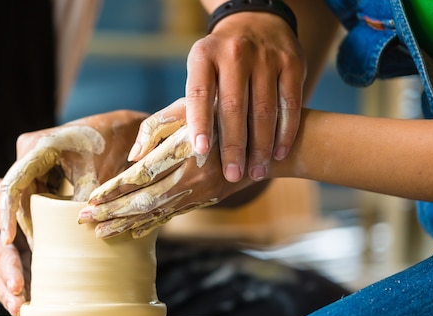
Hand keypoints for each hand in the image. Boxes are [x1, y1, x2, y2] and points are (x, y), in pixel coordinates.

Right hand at [0, 110, 147, 246]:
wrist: (123, 127)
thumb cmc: (111, 145)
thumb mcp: (97, 176)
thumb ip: (81, 204)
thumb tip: (70, 236)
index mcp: (37, 147)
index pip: (12, 185)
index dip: (7, 215)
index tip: (8, 240)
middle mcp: (29, 150)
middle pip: (18, 194)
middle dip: (26, 223)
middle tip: (36, 252)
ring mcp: (34, 158)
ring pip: (28, 196)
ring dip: (36, 219)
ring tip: (43, 248)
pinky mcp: (44, 166)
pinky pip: (39, 193)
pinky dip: (45, 211)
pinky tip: (52, 233)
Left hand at [78, 117, 255, 237]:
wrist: (266, 140)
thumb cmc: (220, 113)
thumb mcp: (188, 107)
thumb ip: (156, 129)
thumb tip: (132, 157)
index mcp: (184, 151)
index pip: (141, 175)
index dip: (115, 189)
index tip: (91, 199)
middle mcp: (193, 177)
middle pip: (144, 200)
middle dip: (112, 212)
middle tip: (84, 220)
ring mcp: (200, 192)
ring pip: (157, 213)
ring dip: (126, 224)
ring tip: (100, 233)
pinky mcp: (205, 199)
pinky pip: (173, 216)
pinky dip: (151, 225)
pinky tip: (133, 232)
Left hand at [183, 11, 305, 181]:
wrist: (258, 24)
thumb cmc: (218, 67)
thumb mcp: (195, 75)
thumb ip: (172, 114)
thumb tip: (140, 156)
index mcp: (203, 56)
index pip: (199, 93)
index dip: (199, 122)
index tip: (200, 151)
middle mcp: (234, 53)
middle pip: (233, 107)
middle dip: (233, 146)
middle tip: (232, 175)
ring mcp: (265, 57)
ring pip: (264, 109)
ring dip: (261, 146)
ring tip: (256, 172)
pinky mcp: (291, 63)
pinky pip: (290, 103)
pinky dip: (285, 131)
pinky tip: (279, 154)